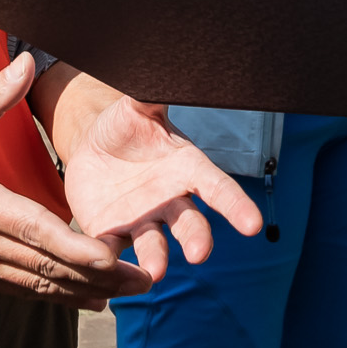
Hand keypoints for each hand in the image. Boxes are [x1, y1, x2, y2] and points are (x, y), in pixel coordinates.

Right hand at [0, 58, 148, 308]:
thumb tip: (29, 60)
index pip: (43, 236)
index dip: (84, 252)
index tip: (119, 259)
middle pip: (50, 271)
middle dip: (100, 279)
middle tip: (144, 282)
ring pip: (36, 288)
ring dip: (81, 293)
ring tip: (123, 294)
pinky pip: (16, 292)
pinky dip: (51, 295)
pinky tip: (80, 298)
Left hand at [48, 78, 264, 280]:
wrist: (93, 149)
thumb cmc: (125, 126)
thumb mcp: (139, 107)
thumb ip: (153, 97)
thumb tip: (173, 73)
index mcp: (186, 169)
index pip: (218, 188)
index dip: (236, 206)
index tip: (253, 226)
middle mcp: (170, 201)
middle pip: (190, 223)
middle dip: (197, 238)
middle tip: (200, 253)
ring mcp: (143, 221)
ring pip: (154, 245)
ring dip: (157, 259)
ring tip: (155, 273)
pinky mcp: (112, 234)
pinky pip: (111, 250)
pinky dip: (109, 261)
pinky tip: (106, 269)